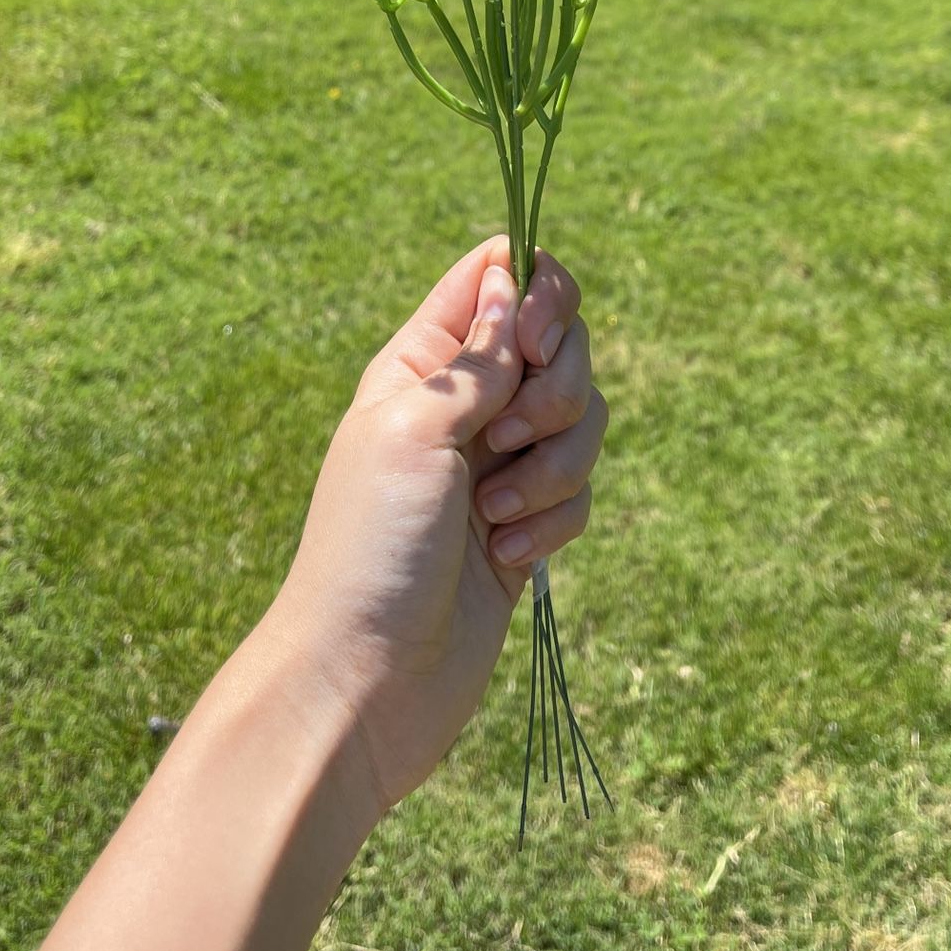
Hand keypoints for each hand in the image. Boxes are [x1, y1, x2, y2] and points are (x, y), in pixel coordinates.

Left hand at [265, 235, 605, 810]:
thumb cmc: (372, 543)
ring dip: (554, 465)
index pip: (498, 278)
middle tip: (511, 436)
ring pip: (581, 418)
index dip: (537, 292)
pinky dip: (553, 518)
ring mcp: (498, 463)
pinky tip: (507, 556)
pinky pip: (579, 488)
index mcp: (422, 363)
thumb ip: (476, 357)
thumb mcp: (415, 429)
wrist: (369, 674)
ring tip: (497, 514)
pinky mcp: (527, 521)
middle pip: (559, 343)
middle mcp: (464, 404)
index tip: (533, 341)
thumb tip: (510, 276)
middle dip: (557, 389)